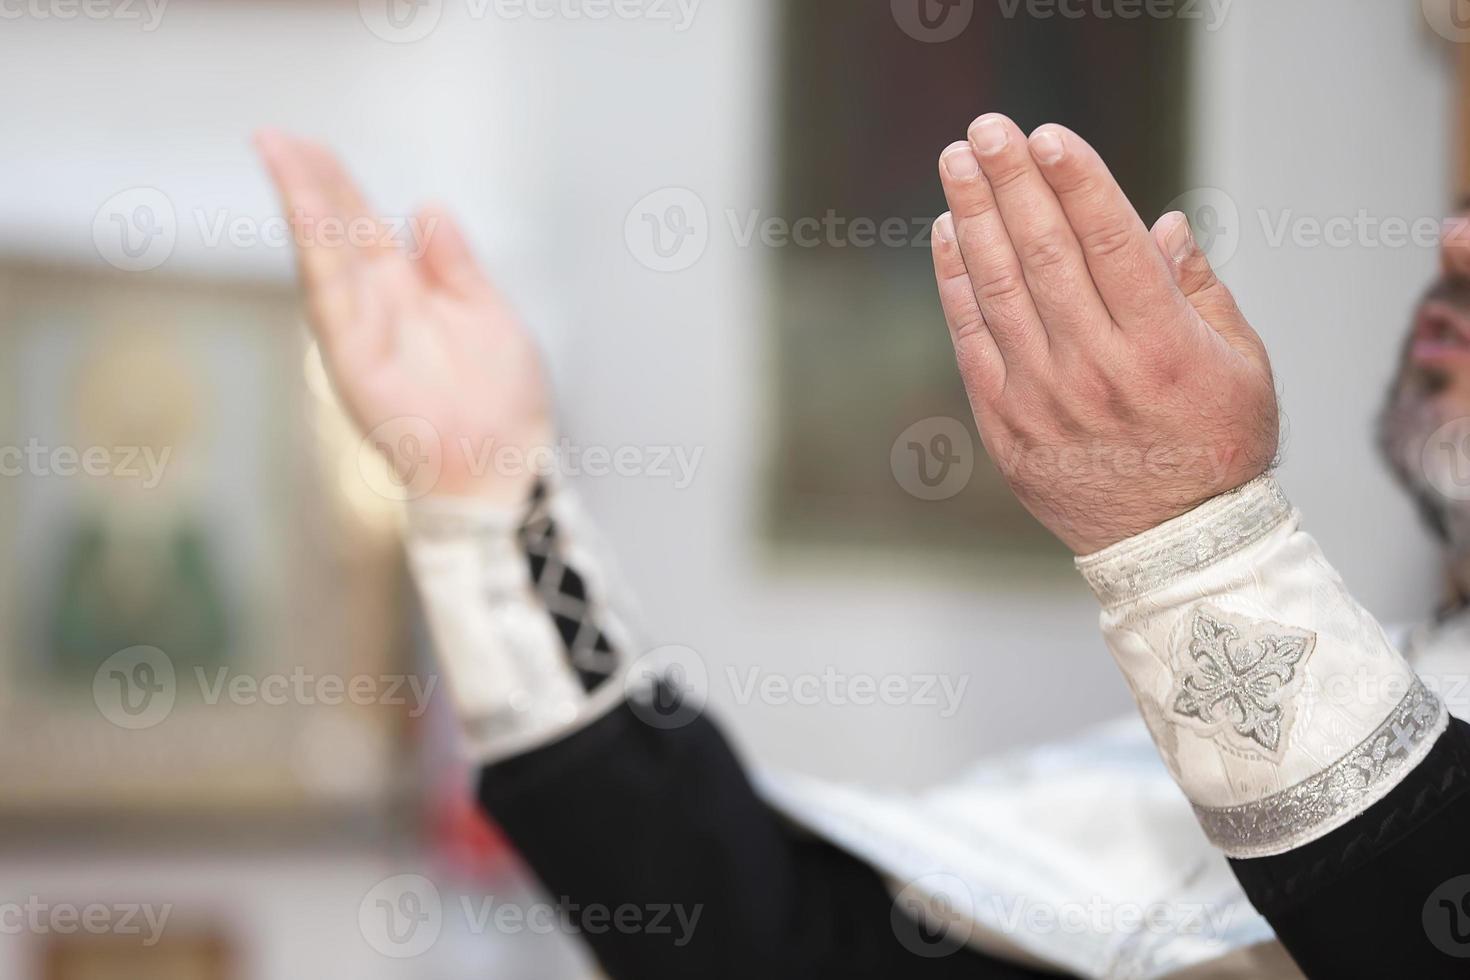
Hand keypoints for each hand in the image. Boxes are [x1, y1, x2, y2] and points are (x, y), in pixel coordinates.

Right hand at [256, 130, 551, 504]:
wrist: (509, 465)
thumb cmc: (503, 403)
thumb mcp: (486, 313)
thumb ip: (455, 264)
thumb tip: (425, 207)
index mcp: (409, 294)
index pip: (362, 228)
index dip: (336, 186)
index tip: (308, 144)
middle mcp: (378, 311)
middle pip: (334, 234)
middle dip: (306, 183)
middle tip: (274, 135)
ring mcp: (362, 335)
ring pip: (323, 259)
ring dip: (300, 207)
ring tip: (278, 155)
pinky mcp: (355, 363)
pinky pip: (331, 301)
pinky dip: (317, 256)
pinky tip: (305, 213)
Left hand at [931, 115, 1277, 554]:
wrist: (1176, 547)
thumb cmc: (1218, 450)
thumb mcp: (1244, 366)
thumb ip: (1200, 290)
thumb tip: (1161, 223)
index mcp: (1163, 347)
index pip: (1110, 243)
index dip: (1075, 182)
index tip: (1047, 136)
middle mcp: (1097, 368)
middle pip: (1045, 255)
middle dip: (1012, 183)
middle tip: (986, 130)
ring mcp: (1043, 398)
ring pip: (999, 290)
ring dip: (974, 218)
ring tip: (958, 164)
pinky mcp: (1006, 424)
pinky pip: (971, 339)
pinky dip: (956, 284)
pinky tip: (949, 235)